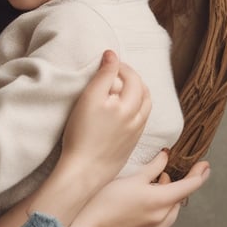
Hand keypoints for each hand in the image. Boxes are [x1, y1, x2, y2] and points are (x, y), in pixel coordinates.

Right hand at [59, 50, 150, 185]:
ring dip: (137, 95)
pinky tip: (122, 113)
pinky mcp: (129, 147)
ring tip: (122, 91)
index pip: (133, 78)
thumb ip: (103, 75)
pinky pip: (140, 123)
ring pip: (144, 109)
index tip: (109, 62)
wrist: (84, 171)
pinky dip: (135, 111)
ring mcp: (134, 135)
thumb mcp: (89, 99)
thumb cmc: (82, 135)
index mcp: (129, 106)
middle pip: (143, 93)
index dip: (122, 67)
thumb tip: (112, 54)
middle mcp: (137, 120)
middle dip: (133, 79)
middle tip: (116, 74)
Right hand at [69, 151, 210, 226]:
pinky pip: (159, 222)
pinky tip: (142, 205)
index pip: (189, 187)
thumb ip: (151, 168)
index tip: (205, 166)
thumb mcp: (130, 179)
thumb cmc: (107, 202)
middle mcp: (162, 218)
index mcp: (161, 201)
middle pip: (178, 200)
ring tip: (152, 188)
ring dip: (167, 199)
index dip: (199, 174)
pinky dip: (158, 210)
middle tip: (163, 175)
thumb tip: (165, 157)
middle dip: (176, 186)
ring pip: (169, 212)